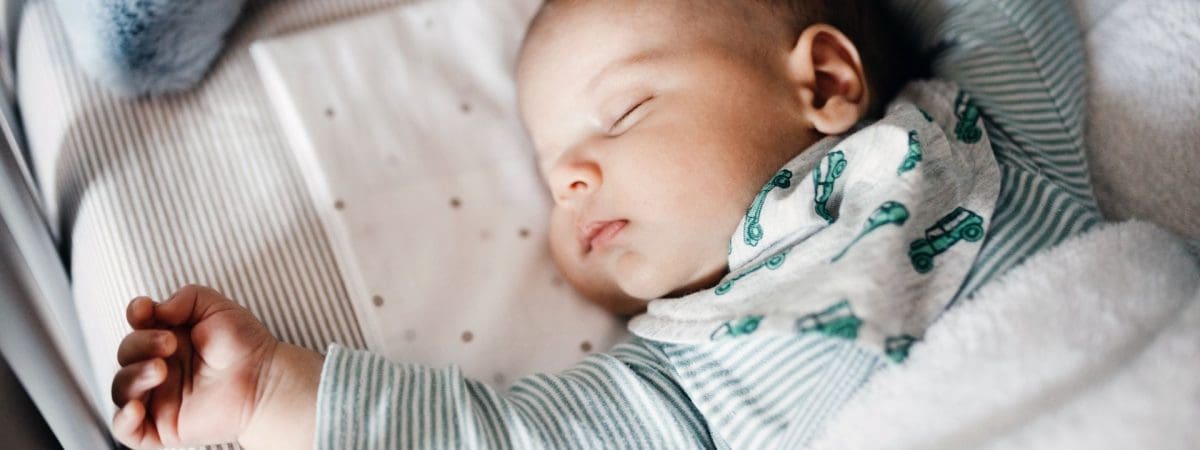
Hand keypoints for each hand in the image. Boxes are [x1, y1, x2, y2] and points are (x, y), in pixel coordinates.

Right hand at [111, 285, 278, 447]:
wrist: (265, 380)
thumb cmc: (244, 344)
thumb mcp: (216, 307)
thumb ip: (185, 298)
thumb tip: (155, 309)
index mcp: (167, 338)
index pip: (136, 326)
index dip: (135, 315)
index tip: (145, 309)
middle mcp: (159, 367)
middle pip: (126, 354)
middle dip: (141, 344)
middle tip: (170, 343)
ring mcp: (159, 398)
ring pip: (121, 389)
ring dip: (133, 376)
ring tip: (161, 369)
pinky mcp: (162, 427)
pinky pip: (126, 430)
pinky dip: (123, 420)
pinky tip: (136, 408)